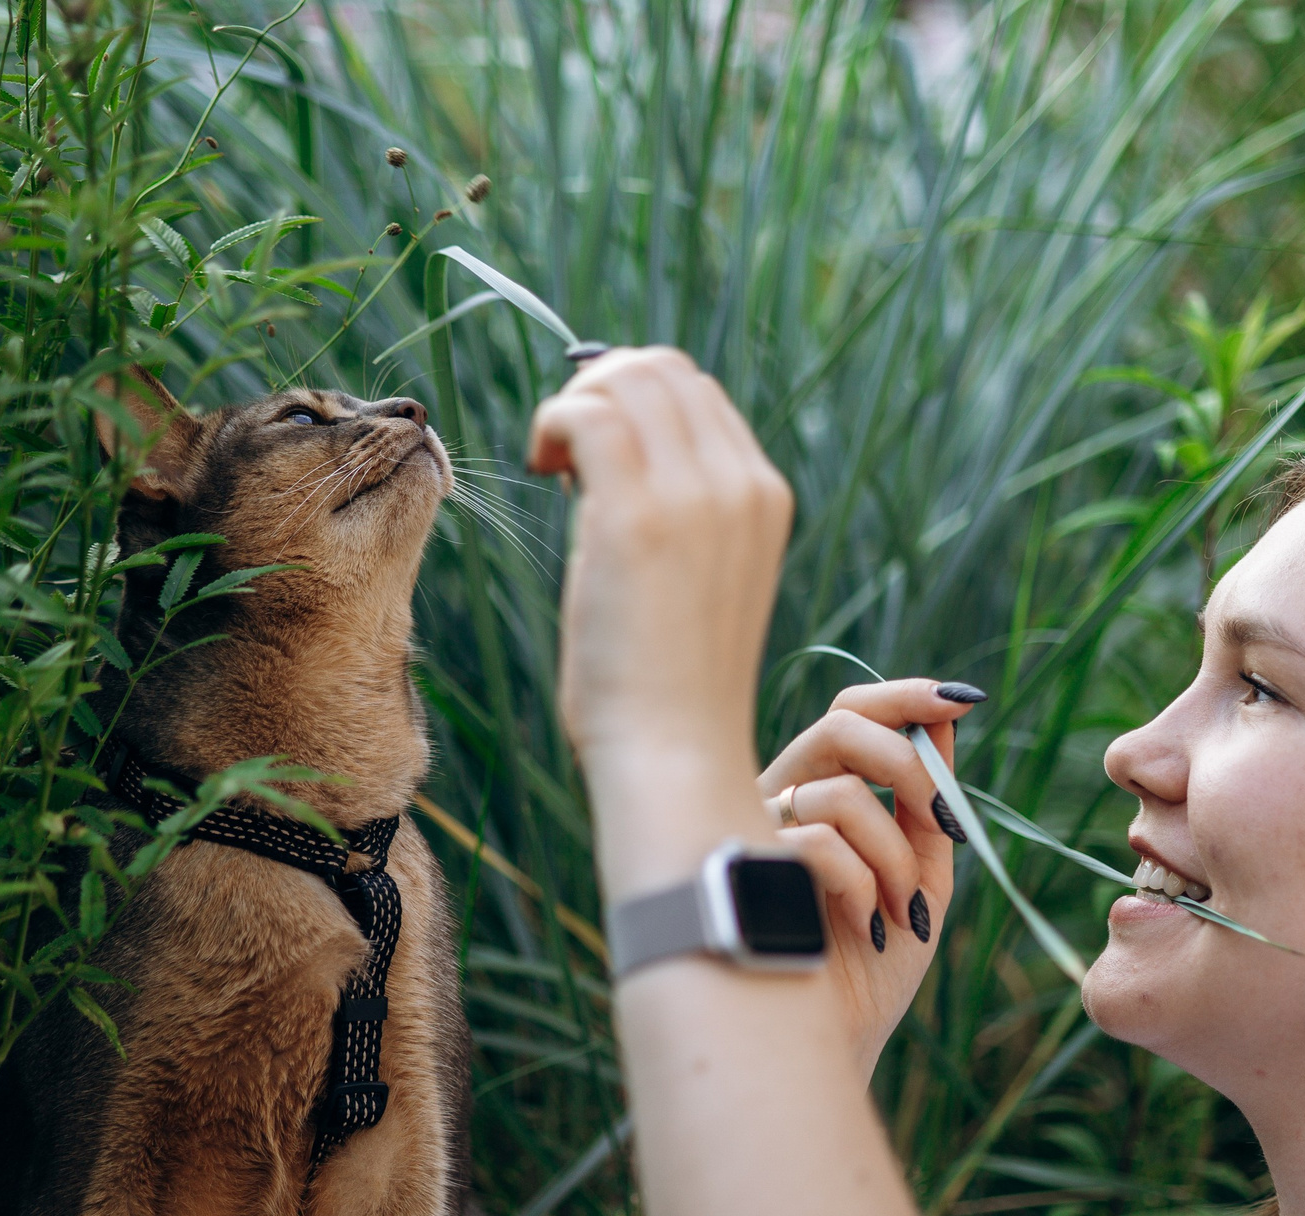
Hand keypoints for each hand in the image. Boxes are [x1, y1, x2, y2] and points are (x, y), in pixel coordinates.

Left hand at [528, 348, 791, 775]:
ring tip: (551, 465)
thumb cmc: (666, 685)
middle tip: (563, 451)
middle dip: (599, 389)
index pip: (697, 393)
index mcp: (764, 497)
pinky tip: (541, 469)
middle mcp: (741, 484)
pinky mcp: (637, 516)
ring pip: (625, 379)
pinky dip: (551, 423)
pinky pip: (586, 414)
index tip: (592, 454)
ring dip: (572, 405)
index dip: (632, 400)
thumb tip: (603, 450)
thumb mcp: (696, 580)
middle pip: (663, 370)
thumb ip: (676, 512)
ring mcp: (695, 495)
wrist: (675, 755)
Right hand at [759, 681, 975, 1073]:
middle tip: (941, 823)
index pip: (852, 712)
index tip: (962, 701)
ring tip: (903, 911)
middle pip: (840, 723)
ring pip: (842, 794)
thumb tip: (947, 717)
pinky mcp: (749, 871)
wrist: (840, 1042)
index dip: (904, 696)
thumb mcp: (922, 872)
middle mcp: (780, 799)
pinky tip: (868, 926)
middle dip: (908, 765)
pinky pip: (821, 841)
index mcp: (820, 791)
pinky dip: (864, 884)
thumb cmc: (874, 962)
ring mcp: (758, 832)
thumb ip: (928, 803)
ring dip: (896, 855)